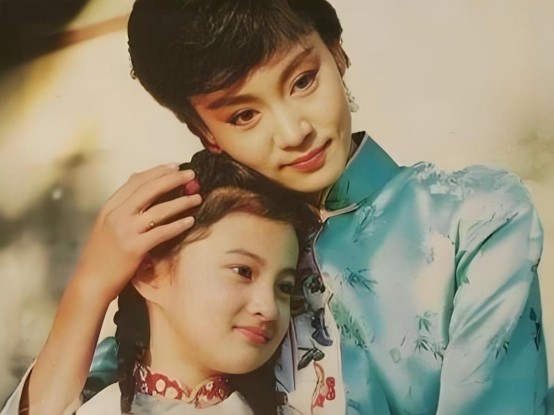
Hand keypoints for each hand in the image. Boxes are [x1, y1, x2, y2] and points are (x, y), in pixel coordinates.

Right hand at [73, 164, 200, 301]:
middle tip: (192, 175)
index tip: (175, 167)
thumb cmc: (101, 255)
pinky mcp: (135, 248)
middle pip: (149, 189)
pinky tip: (190, 221)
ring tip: (197, 198)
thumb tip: (136, 180)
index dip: (157, 171)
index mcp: (110, 207)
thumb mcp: (106, 224)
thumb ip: (122, 206)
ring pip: (159, 210)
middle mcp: (116, 215)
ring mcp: (125, 231)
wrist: (90, 282)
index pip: (135, 181)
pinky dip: (178, 225)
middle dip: (173, 179)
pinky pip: (162, 233)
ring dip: (181, 202)